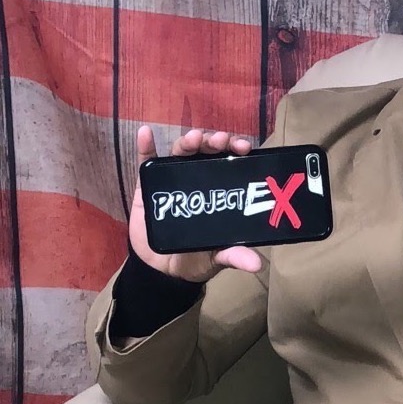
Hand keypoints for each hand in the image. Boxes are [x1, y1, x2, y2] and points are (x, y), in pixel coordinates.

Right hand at [129, 125, 262, 281]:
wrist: (163, 271)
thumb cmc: (195, 258)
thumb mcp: (217, 257)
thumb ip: (234, 256)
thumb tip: (257, 265)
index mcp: (217, 189)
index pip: (230, 162)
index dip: (236, 150)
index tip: (243, 147)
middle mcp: (197, 179)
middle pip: (206, 152)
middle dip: (214, 141)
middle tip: (220, 140)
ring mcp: (172, 180)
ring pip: (181, 152)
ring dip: (188, 141)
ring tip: (194, 138)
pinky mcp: (148, 186)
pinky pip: (146, 162)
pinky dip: (145, 146)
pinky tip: (146, 132)